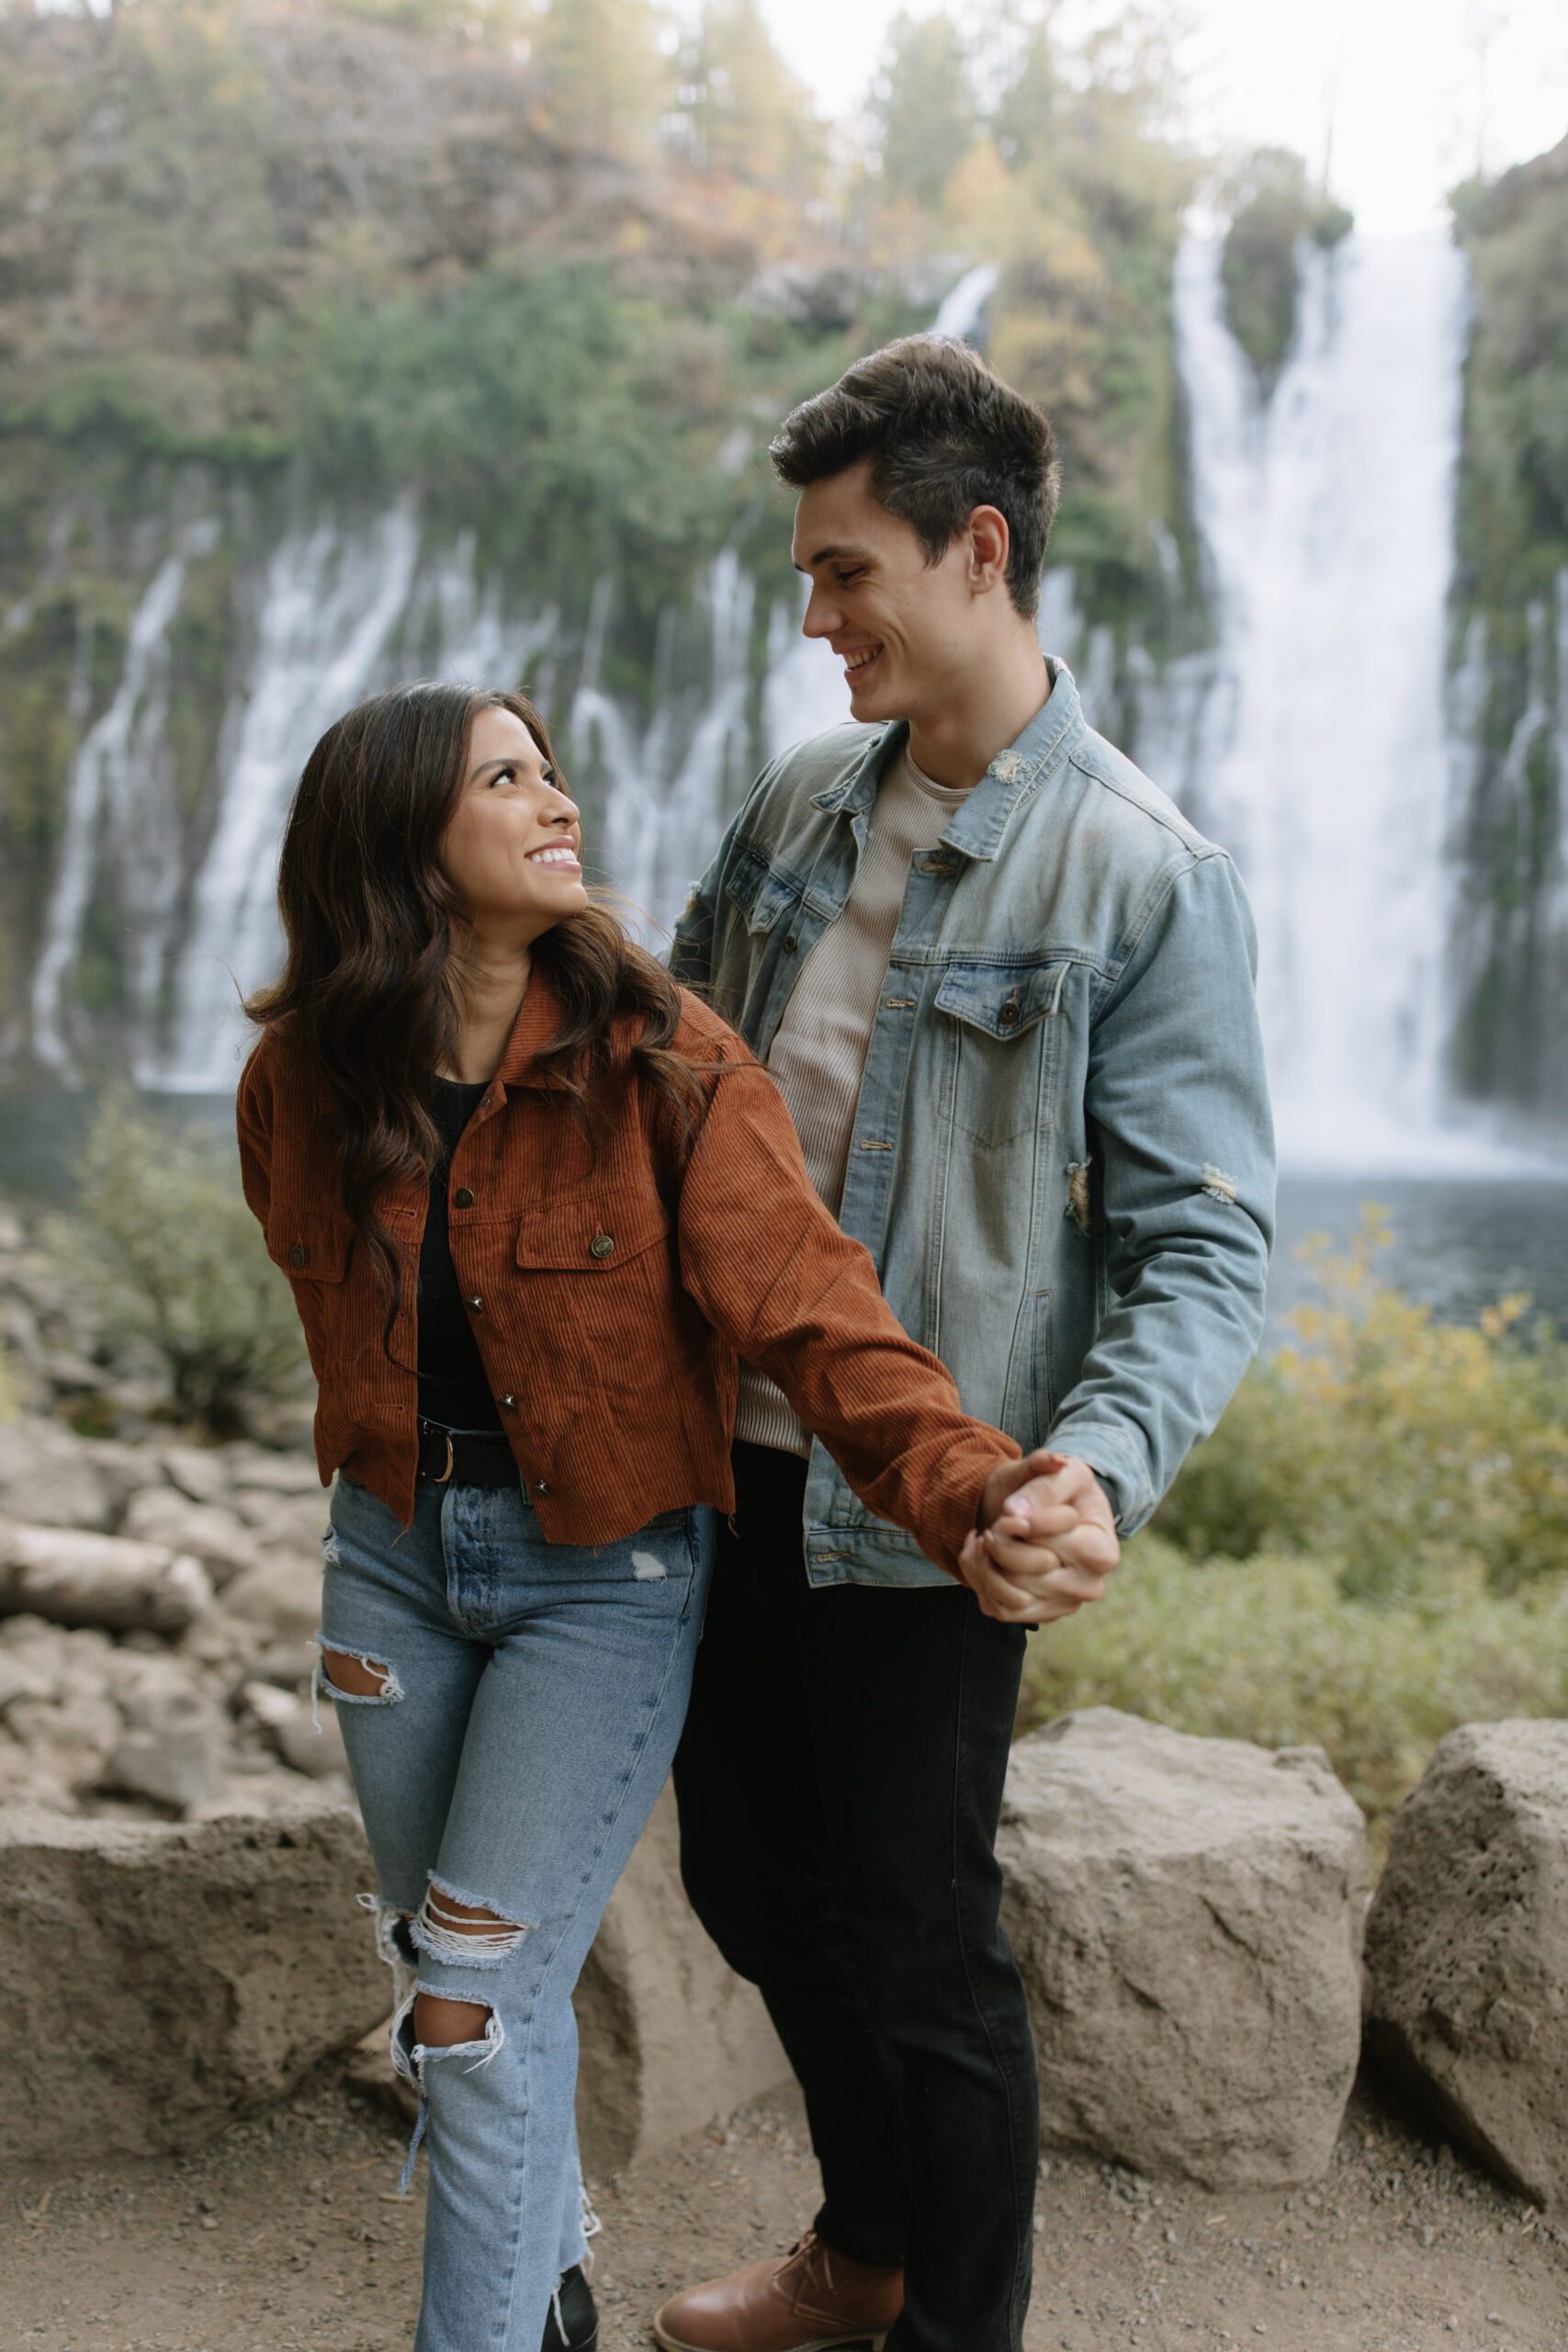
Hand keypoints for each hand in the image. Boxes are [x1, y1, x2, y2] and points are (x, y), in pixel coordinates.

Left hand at [966, 1450, 1118, 1623]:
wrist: (1051, 1515)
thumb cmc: (1062, 1490)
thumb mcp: (1063, 1471)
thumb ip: (1045, 1479)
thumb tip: (1014, 1512)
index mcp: (1102, 1552)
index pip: (1051, 1542)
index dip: (1023, 1523)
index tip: (1010, 1508)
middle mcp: (1088, 1586)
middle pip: (1024, 1573)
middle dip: (1001, 1540)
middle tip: (997, 1523)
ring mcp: (1062, 1606)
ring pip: (1008, 1594)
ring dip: (985, 1561)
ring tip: (986, 1536)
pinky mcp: (1036, 1616)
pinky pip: (996, 1607)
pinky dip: (979, 1578)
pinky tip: (982, 1554)